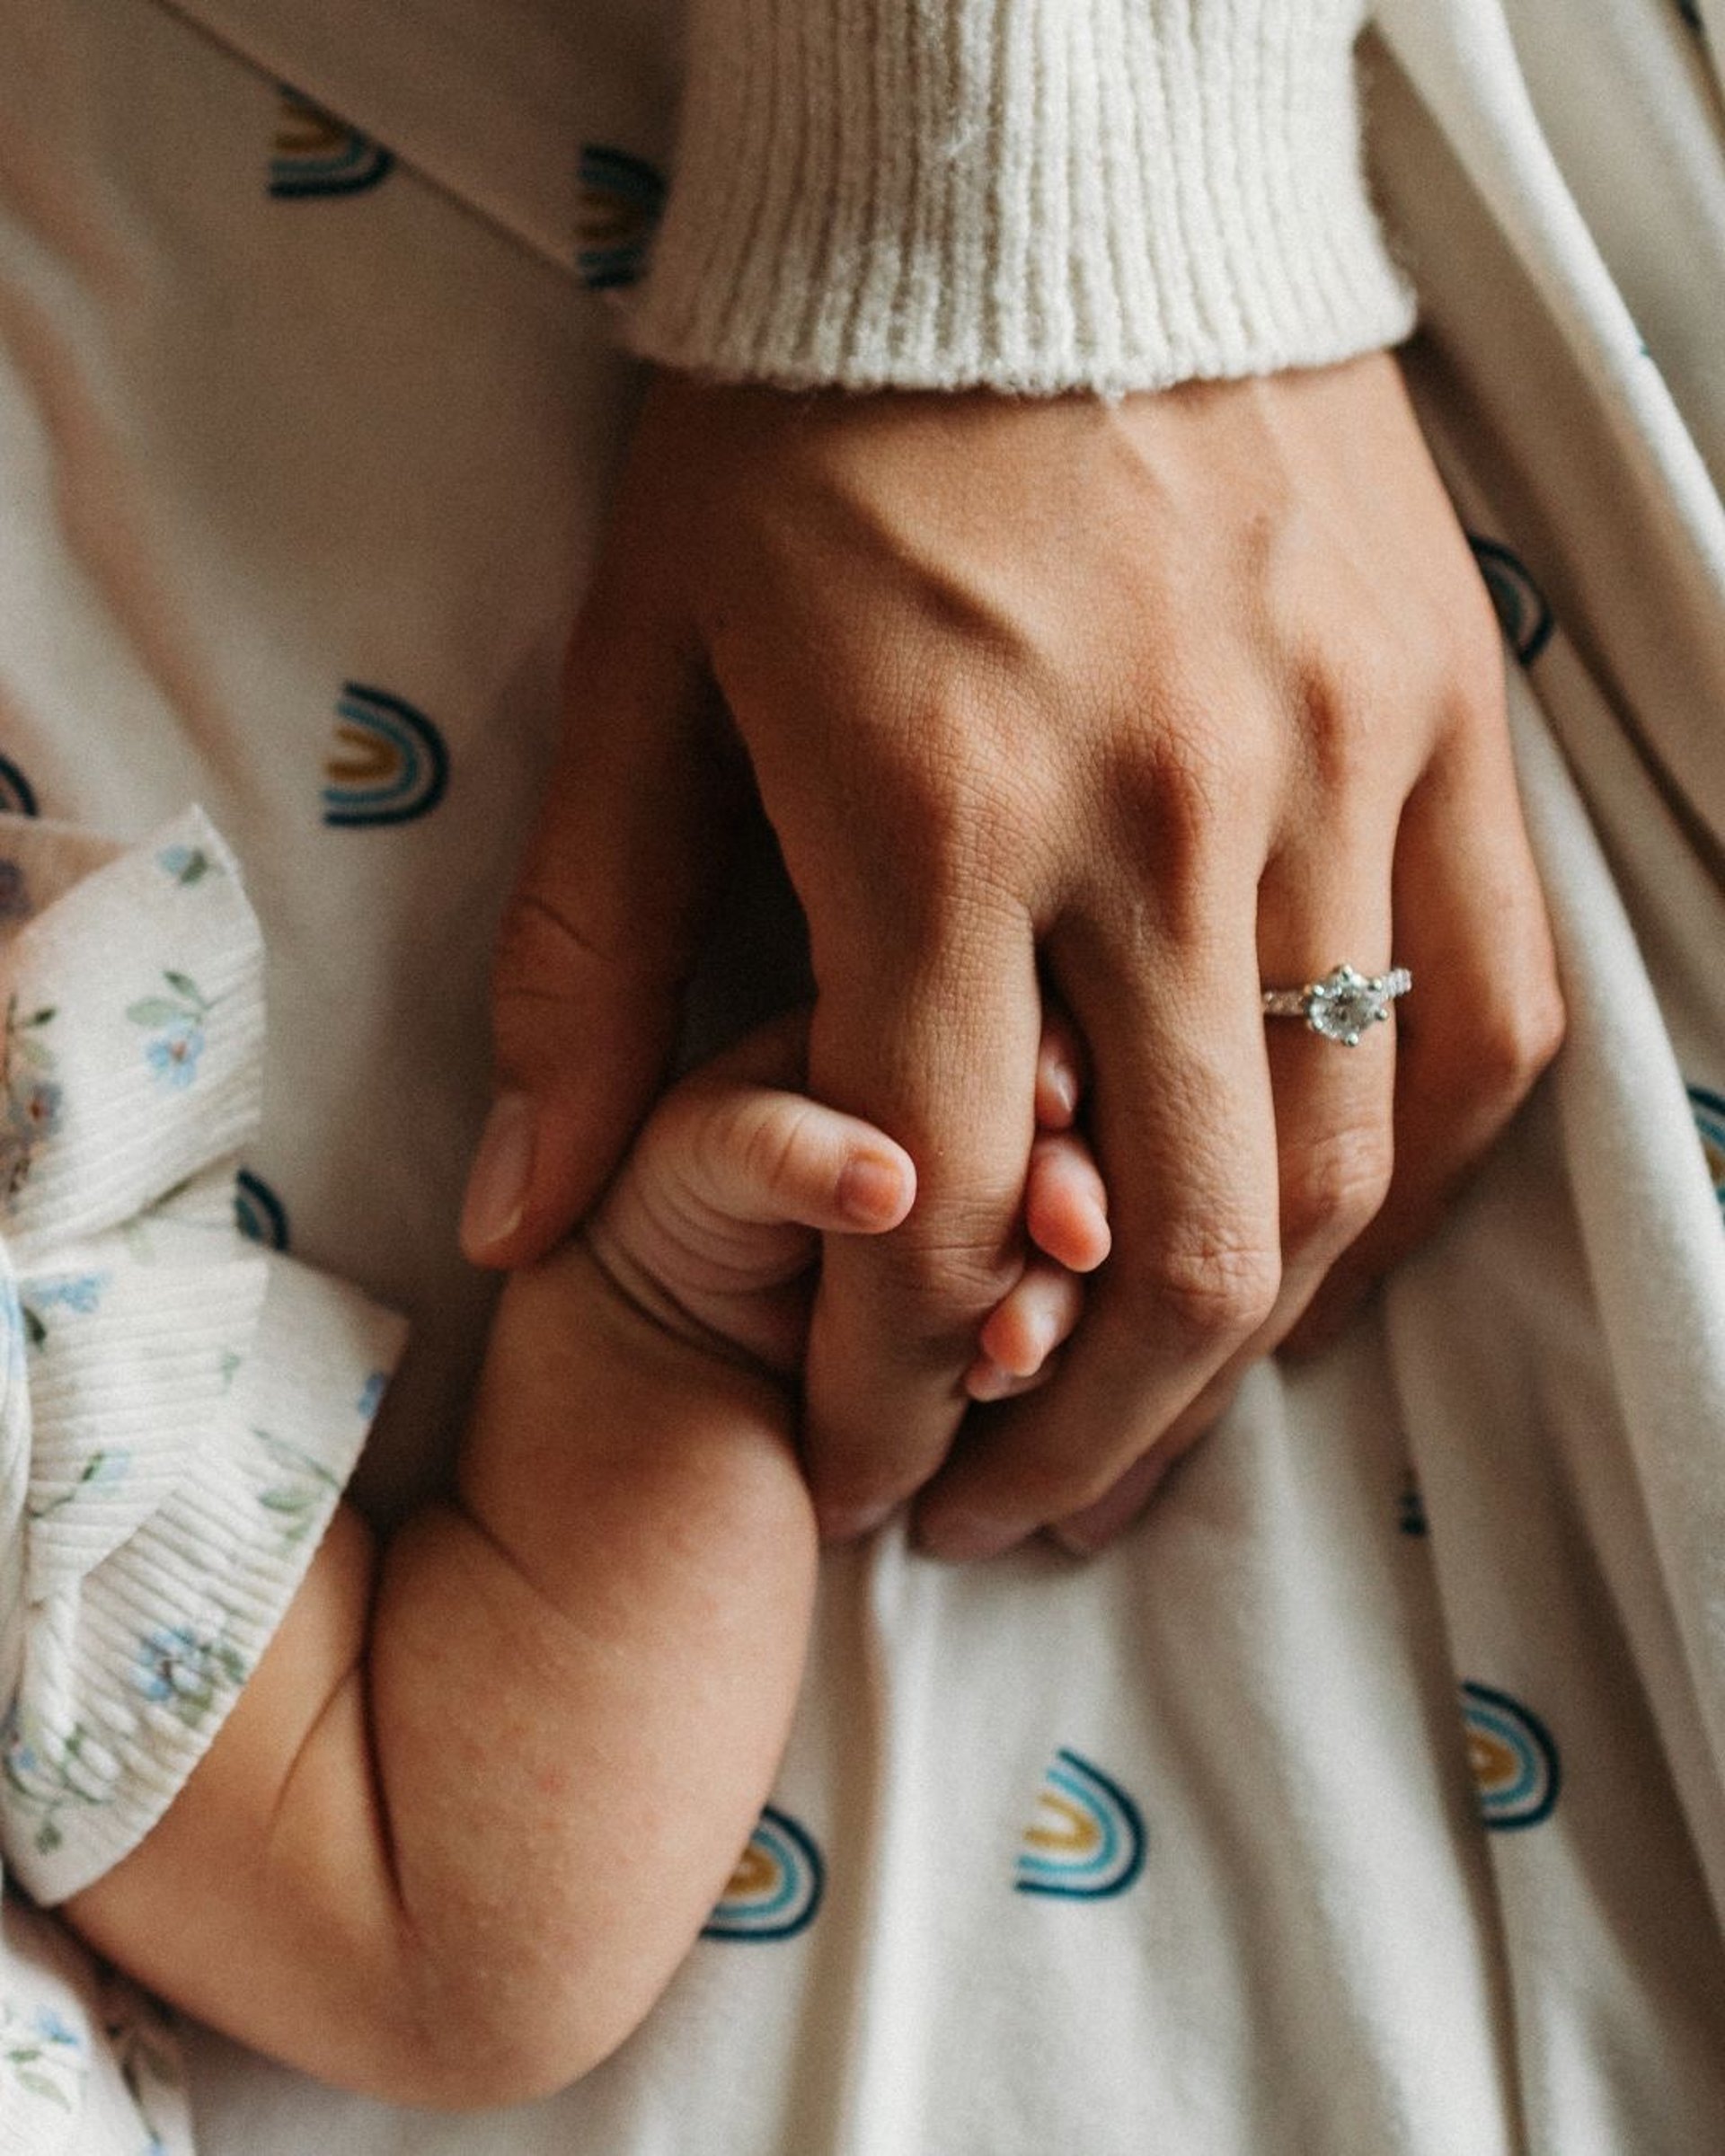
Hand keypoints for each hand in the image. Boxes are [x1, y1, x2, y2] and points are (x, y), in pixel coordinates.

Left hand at [466, 352, 1561, 1555]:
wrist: (1021, 188)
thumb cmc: (806, 426)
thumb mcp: (640, 672)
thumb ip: (586, 960)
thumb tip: (522, 1212)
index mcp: (934, 819)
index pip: (936, 1208)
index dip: (898, 1397)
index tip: (871, 1481)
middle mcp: (1164, 821)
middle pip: (1175, 1241)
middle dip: (1085, 1433)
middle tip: (1014, 1513)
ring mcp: (1336, 766)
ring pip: (1347, 1164)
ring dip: (1253, 1346)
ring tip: (1156, 1418)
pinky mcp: (1440, 710)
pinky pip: (1491, 1009)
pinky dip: (1421, 1167)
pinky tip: (1336, 1241)